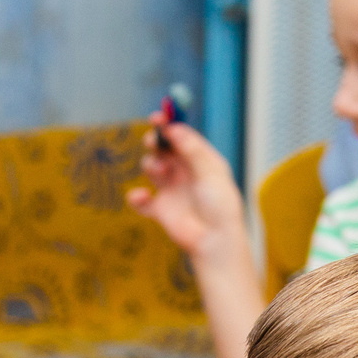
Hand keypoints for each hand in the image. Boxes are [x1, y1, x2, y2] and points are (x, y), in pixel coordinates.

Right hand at [126, 118, 249, 268]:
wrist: (214, 241)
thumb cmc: (220, 207)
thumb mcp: (211, 173)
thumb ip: (192, 150)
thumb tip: (174, 127)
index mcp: (201, 161)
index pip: (182, 137)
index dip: (169, 125)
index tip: (158, 117)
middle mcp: (185, 173)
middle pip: (163, 148)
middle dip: (155, 141)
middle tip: (153, 142)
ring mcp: (172, 190)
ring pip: (151, 166)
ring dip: (150, 164)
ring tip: (160, 172)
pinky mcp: (161, 209)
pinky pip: (141, 200)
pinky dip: (137, 197)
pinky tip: (142, 197)